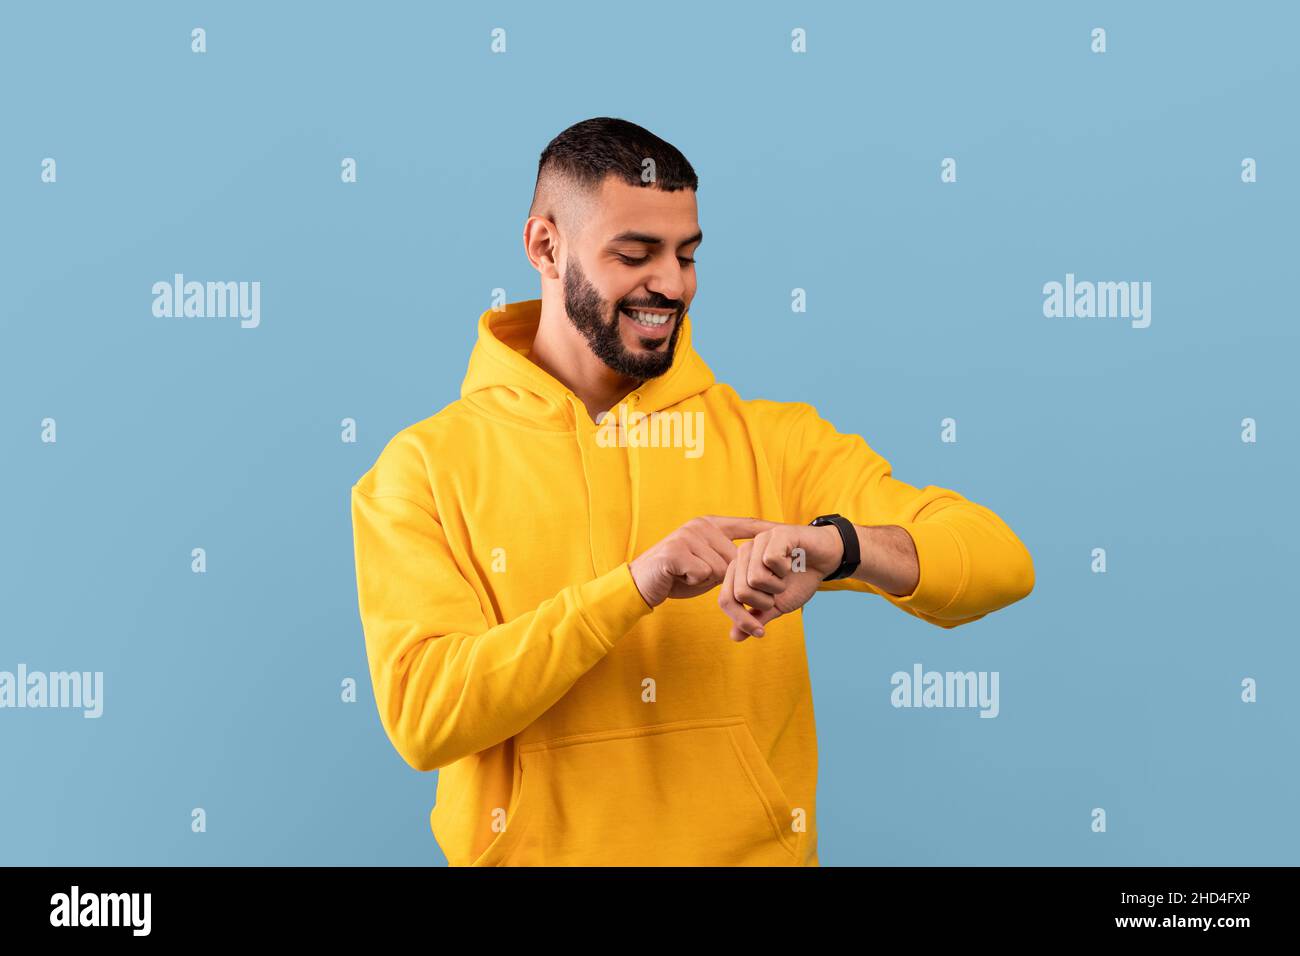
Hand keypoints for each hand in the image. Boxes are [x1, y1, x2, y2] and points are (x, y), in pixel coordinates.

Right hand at [629, 515, 778, 607]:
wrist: (641, 584)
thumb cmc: (677, 577)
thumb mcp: (707, 566)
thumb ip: (727, 560)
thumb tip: (756, 567)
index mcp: (710, 524)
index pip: (746, 524)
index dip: (768, 528)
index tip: (789, 529)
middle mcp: (700, 525)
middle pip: (735, 558)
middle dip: (724, 576)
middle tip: (697, 576)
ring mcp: (687, 536)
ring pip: (720, 568)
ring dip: (705, 581)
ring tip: (686, 575)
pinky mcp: (676, 551)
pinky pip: (704, 574)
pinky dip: (693, 582)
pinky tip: (679, 577)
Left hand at [716, 519, 845, 641]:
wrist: (825, 561)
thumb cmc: (799, 580)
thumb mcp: (777, 605)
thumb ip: (756, 617)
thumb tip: (734, 637)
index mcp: (738, 571)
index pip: (726, 600)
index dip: (741, 620)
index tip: (760, 632)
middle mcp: (743, 555)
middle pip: (740, 592)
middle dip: (764, 603)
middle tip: (778, 593)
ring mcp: (757, 542)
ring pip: (754, 578)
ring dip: (777, 586)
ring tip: (785, 577)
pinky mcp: (775, 534)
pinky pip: (771, 560)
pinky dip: (786, 569)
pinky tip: (792, 563)